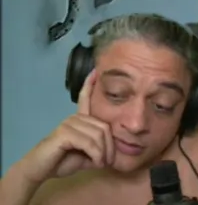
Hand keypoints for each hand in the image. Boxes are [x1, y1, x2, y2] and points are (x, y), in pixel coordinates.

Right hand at [14, 70, 114, 185]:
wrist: (39, 170)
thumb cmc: (62, 162)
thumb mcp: (87, 155)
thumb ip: (99, 148)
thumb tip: (114, 149)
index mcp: (79, 120)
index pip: (85, 99)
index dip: (90, 85)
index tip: (95, 72)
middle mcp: (74, 118)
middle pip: (104, 127)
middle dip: (109, 147)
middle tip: (107, 162)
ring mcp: (69, 123)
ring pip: (98, 135)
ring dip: (103, 153)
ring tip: (100, 163)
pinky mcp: (64, 132)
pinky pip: (89, 142)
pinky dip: (96, 155)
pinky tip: (95, 162)